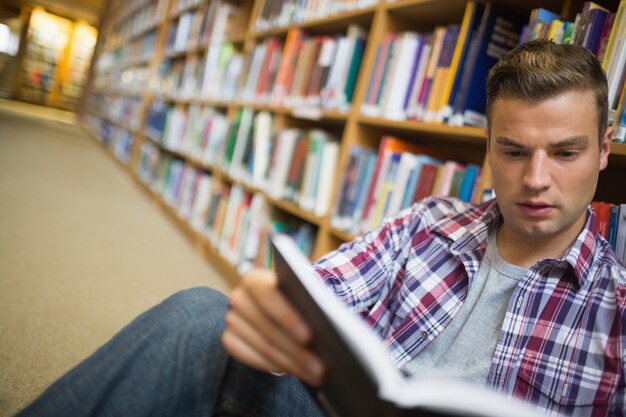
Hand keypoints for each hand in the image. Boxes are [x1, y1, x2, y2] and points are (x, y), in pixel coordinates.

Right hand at [222, 268, 324, 385]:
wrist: (282, 307)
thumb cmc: (298, 298)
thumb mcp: (305, 294)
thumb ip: (309, 302)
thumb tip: (323, 323)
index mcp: (255, 279)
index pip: (266, 295)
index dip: (286, 316)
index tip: (309, 336)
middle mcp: (239, 297)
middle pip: (266, 326)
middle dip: (295, 349)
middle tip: (319, 367)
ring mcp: (232, 319)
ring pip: (262, 345)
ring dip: (290, 362)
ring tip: (314, 373)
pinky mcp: (229, 339)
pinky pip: (249, 357)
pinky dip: (273, 365)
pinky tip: (293, 371)